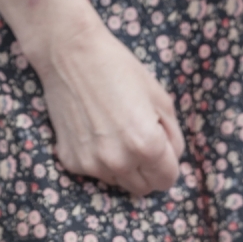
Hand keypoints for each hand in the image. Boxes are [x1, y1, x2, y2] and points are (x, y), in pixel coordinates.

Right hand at [32, 20, 185, 195]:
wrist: (70, 53)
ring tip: (114, 132)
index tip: (160, 148)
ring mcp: (91, 163)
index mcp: (147, 145)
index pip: (168, 180)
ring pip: (118, 181)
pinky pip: (93, 171)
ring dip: (122, 166)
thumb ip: (173, 136)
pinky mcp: (69, 159)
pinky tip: (93, 130)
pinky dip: (97, 158)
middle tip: (138, 140)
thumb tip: (170, 157)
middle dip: (147, 169)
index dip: (167, 164)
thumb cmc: (118, 68)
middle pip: (144, 188)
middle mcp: (118, 161)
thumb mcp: (160, 98)